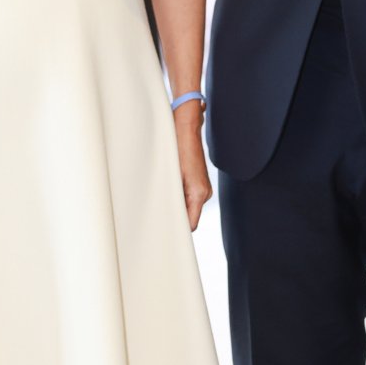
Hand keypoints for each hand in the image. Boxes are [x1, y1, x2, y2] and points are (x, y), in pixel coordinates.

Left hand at [174, 111, 211, 230]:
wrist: (186, 131)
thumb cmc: (176, 150)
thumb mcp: (171, 176)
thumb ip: (171, 198)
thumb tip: (167, 215)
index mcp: (198, 194)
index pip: (192, 224)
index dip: (180, 230)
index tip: (166, 233)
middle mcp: (205, 193)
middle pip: (191, 217)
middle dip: (177, 218)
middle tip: (160, 219)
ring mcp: (205, 189)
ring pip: (190, 208)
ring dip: (178, 206)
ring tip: (164, 199)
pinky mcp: (201, 184)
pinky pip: (191, 199)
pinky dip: (182, 198)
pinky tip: (172, 190)